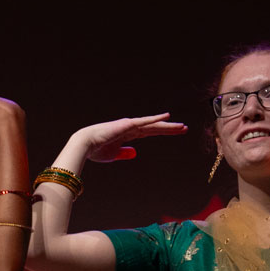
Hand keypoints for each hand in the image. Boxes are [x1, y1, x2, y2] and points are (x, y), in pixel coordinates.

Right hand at [72, 114, 186, 162]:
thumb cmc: (96, 150)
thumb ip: (124, 153)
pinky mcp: (127, 125)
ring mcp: (129, 125)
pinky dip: (156, 119)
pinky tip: (167, 116)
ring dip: (168, 126)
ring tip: (182, 127)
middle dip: (170, 129)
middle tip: (184, 129)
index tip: (176, 133)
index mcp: (128, 135)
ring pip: (153, 125)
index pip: (150, 133)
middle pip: (154, 128)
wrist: (84, 145)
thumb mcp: (113, 154)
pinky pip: (144, 122)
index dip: (163, 132)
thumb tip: (135, 153)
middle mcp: (131, 127)